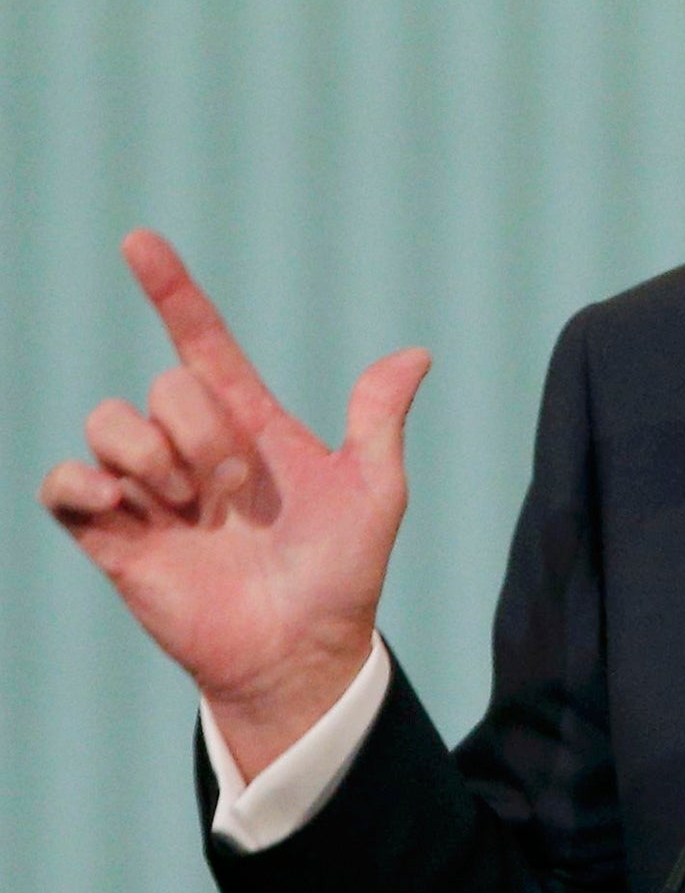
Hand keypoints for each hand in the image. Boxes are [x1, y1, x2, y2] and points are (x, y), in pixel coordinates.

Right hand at [37, 231, 429, 776]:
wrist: (300, 651)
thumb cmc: (342, 574)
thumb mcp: (375, 491)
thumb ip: (378, 420)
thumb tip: (414, 354)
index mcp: (251, 427)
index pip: (202, 344)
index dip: (172, 291)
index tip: (139, 241)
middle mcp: (193, 449)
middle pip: (165, 387)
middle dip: (201, 429)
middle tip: (234, 488)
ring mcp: (150, 491)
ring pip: (108, 421)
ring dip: (149, 457)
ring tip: (190, 507)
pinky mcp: (113, 537)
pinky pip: (62, 483)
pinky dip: (81, 481)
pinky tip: (124, 502)